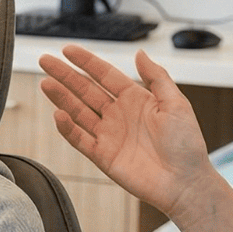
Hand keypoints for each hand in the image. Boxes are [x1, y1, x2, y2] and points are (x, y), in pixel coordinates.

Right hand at [38, 45, 218, 220]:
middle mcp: (118, 115)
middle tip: (46, 61)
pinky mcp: (103, 156)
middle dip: (65, 75)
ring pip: (78, 111)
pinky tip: (58, 114)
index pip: (105, 75)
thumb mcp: (177, 104)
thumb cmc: (187, 145)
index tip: (68, 50)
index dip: (86, 62)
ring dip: (61, 97)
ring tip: (45, 83)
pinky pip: (80, 139)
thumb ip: (157, 77)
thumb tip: (140, 54)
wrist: (185, 182)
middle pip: (86, 90)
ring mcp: (109, 135)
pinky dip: (68, 128)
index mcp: (136, 99)